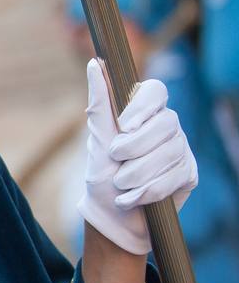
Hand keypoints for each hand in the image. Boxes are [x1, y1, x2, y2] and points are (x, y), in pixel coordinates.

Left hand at [79, 59, 197, 255]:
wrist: (112, 219)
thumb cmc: (102, 178)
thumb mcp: (97, 142)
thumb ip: (99, 104)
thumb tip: (94, 63)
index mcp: (142, 114)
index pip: (155, 91)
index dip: (143, 106)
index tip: (124, 126)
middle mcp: (166, 127)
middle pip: (165, 123)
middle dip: (135, 147)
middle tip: (116, 161)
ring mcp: (180, 149)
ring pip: (170, 152)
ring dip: (138, 173)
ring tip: (121, 185)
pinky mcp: (188, 174)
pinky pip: (176, 175)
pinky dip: (149, 190)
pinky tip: (133, 199)